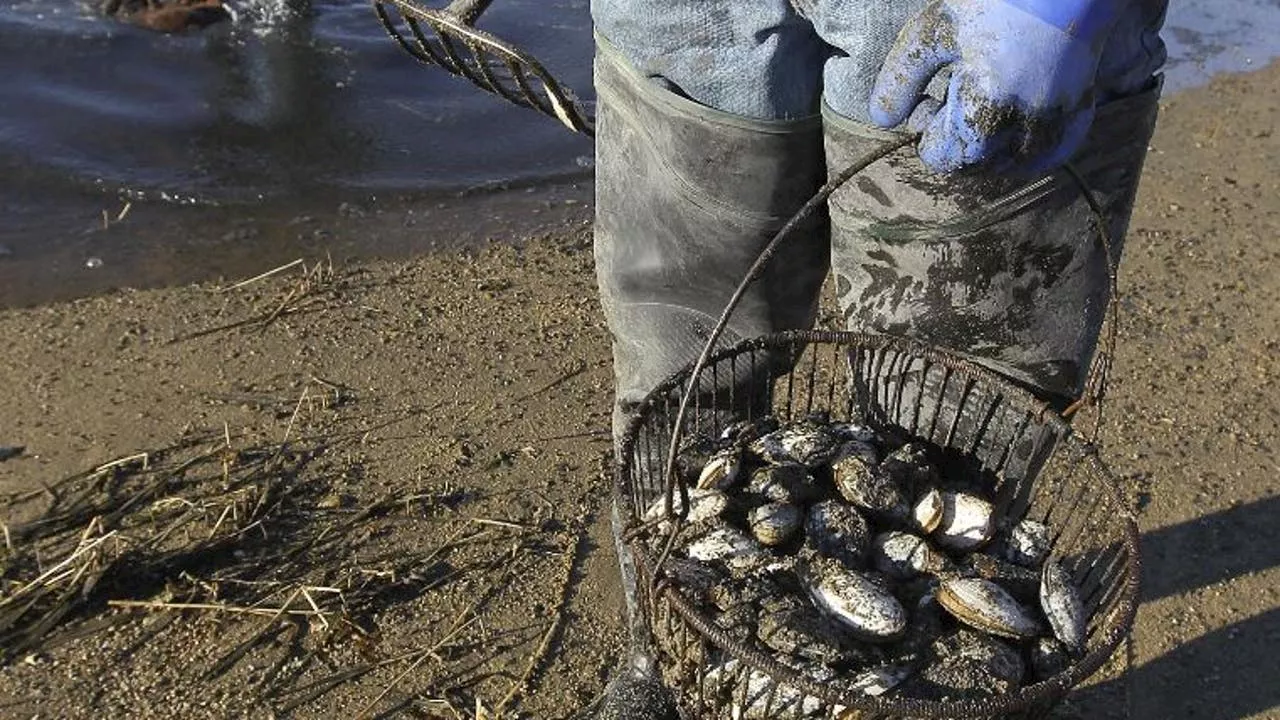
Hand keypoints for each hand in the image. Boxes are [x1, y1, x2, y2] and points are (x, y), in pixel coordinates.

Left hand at [869, 0, 1119, 175]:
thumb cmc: (994, 3)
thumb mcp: (932, 34)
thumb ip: (901, 80)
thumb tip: (883, 122)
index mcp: (984, 119)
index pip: (940, 158)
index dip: (928, 126)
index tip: (935, 91)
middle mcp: (1023, 136)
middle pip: (971, 166)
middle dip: (957, 136)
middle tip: (961, 87)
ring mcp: (1055, 133)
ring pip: (1006, 167)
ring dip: (989, 145)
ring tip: (987, 96)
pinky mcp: (1076, 123)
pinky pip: (1043, 158)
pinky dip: (1025, 147)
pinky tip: (1015, 115)